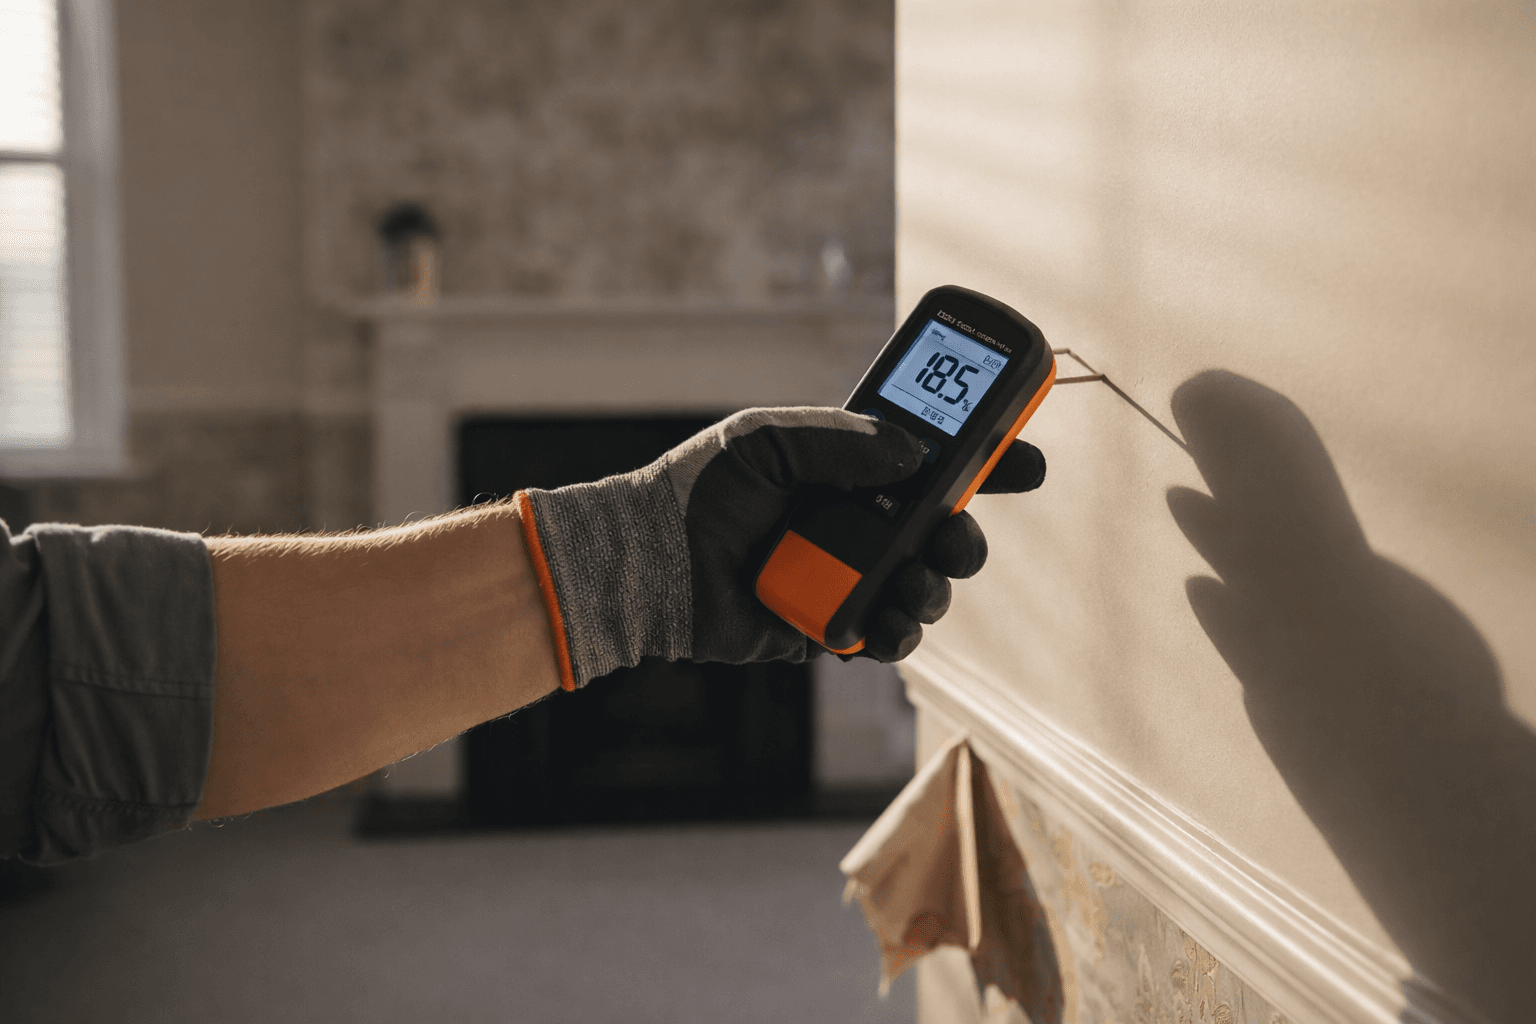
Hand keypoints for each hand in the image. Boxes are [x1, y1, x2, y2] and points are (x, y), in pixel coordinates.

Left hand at [515, 408, 1045, 687]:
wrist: (648, 561)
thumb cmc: (700, 492)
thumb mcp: (768, 440)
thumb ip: (842, 440)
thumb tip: (912, 451)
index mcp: (848, 472)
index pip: (932, 465)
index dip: (985, 463)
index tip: (1027, 460)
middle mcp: (855, 524)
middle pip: (943, 532)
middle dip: (966, 537)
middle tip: (956, 538)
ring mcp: (845, 576)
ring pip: (924, 588)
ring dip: (935, 589)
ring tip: (912, 585)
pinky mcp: (827, 626)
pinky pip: (885, 635)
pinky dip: (898, 633)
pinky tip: (888, 623)